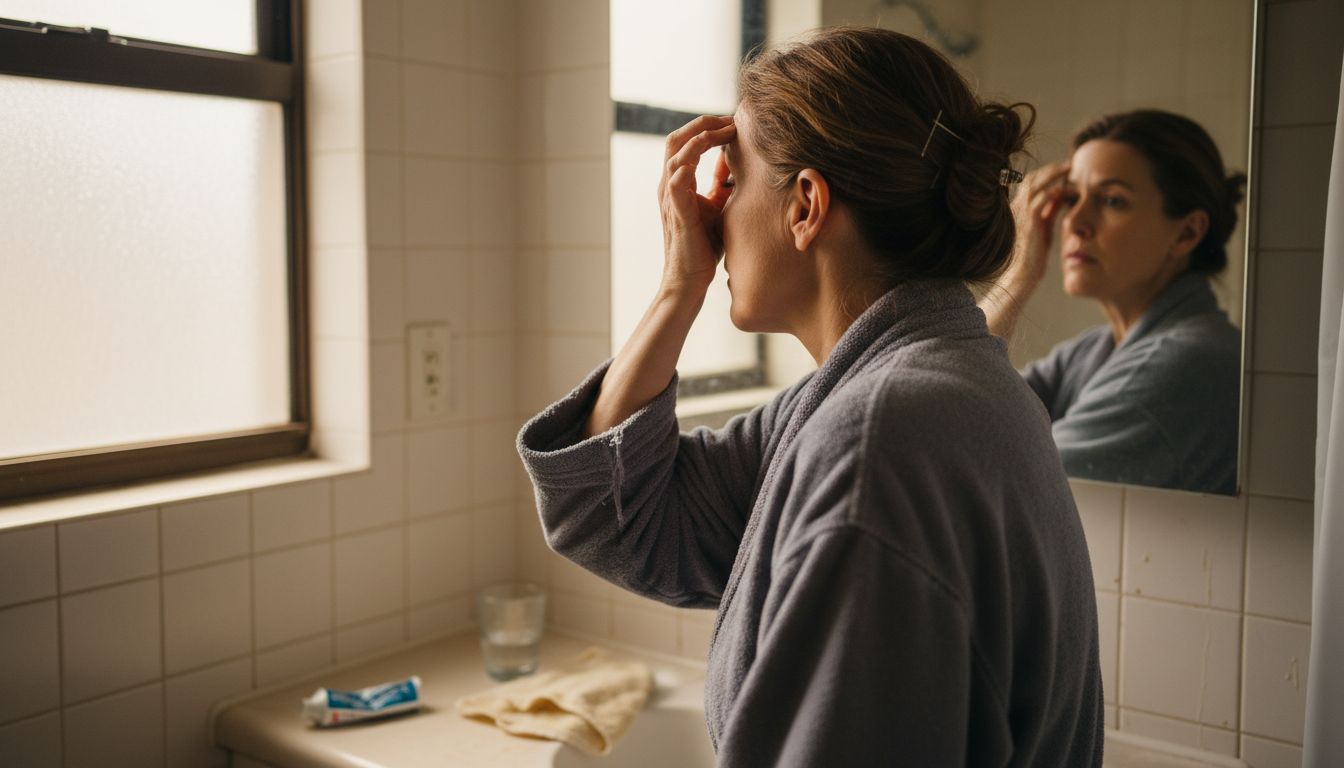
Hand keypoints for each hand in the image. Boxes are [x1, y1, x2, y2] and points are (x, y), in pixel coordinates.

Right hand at [657, 115, 736, 296]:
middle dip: (703, 123)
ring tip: (726, 131)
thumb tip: (733, 158)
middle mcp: (669, 185)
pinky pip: (677, 180)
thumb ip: (720, 182)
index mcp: (677, 182)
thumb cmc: (703, 245)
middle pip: (676, 139)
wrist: (691, 279)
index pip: (685, 141)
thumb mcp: (717, 205)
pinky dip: (690, 162)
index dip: (707, 127)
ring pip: (675, 153)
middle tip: (730, 120)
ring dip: (701, 137)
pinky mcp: (676, 212)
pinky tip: (712, 153)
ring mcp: (669, 198)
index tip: (733, 123)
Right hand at [1006, 161, 1069, 288]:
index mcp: (1019, 208)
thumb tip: (1062, 196)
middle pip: (1032, 178)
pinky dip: (1054, 191)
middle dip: (1051, 169)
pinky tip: (1067, 189)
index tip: (1064, 170)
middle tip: (1069, 164)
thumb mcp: (1044, 227)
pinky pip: (1041, 198)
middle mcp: (1017, 207)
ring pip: (1035, 184)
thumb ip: (1050, 211)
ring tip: (1069, 168)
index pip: (1031, 183)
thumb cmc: (1034, 254)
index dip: (1046, 174)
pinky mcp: (1029, 221)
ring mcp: (1021, 212)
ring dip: (1053, 174)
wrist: (1023, 272)